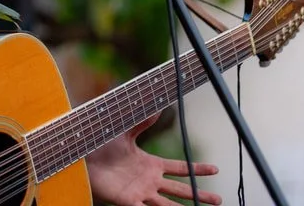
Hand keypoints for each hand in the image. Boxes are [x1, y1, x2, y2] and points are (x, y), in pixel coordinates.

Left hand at [86, 116, 221, 205]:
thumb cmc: (102, 146)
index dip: (197, 169)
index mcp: (151, 164)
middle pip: (180, 189)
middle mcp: (150, 181)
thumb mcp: (125, 133)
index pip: (180, 168)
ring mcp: (141, 193)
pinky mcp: (129, 201)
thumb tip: (156, 107)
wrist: (84, 157)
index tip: (216, 169)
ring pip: (169, 205)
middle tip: (219, 200)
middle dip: (199, 194)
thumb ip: (141, 123)